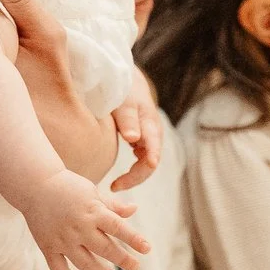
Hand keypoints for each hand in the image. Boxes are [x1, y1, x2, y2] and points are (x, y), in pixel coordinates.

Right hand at [14, 169, 146, 269]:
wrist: (35, 184)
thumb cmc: (68, 187)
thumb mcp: (92, 192)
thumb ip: (112, 205)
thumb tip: (134, 209)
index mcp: (93, 211)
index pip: (119, 228)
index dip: (135, 240)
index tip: (147, 249)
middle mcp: (79, 227)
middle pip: (106, 249)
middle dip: (124, 260)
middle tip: (135, 266)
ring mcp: (63, 239)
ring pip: (85, 264)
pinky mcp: (47, 246)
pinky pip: (59, 269)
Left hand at [111, 71, 163, 192]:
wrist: (127, 82)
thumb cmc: (124, 90)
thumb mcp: (124, 102)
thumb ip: (127, 120)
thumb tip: (133, 139)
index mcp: (150, 125)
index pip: (154, 148)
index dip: (150, 160)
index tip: (144, 171)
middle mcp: (153, 134)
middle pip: (150, 163)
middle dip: (135, 177)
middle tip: (115, 186)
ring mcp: (149, 139)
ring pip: (145, 164)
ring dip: (134, 176)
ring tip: (115, 186)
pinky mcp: (142, 141)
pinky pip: (140, 161)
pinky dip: (132, 171)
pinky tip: (119, 179)